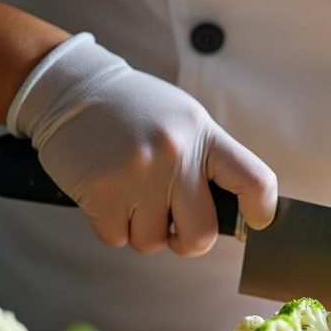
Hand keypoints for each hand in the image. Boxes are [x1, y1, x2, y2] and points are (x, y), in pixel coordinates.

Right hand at [9, 33, 276, 255]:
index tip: (253, 221)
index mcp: (204, 135)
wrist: (69, 88)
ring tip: (132, 197)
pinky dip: (113, 227)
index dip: (262, 211)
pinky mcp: (101, 194)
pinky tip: (108, 196)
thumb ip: (209, 159)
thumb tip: (237, 209)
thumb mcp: (184, 120)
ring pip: (154, 242)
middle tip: (177, 228)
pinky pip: (118, 239)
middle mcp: (176, 156)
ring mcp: (138, 176)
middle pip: (202, 233)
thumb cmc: (132, 109)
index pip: (255, 181)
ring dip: (144, 230)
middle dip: (189, 241)